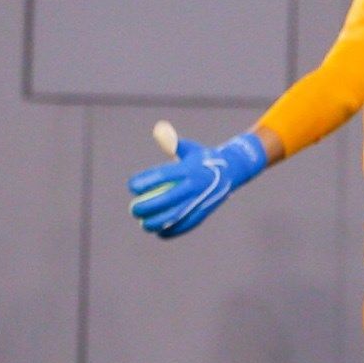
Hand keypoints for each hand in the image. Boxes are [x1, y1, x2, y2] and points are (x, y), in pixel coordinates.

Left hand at [129, 128, 267, 235]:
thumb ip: (172, 142)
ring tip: (144, 224)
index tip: (132, 187)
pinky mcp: (204, 212)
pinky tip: (159, 232)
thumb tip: (158, 130)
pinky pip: (186, 224)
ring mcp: (201, 200)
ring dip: (156, 223)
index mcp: (189, 168)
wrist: (232, 171)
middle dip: (146, 206)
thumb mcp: (189, 148)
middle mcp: (195, 185)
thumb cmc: (202, 158)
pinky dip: (172, 231)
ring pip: (175, 216)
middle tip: (134, 209)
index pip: (162, 176)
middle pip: (166, 199)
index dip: (144, 182)